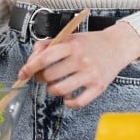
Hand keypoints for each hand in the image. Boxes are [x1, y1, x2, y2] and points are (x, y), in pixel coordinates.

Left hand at [18, 21, 139, 107]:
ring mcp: (90, 74)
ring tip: (55, 85)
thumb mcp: (67, 37)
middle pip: (49, 76)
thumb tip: (31, 61)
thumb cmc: (89, 43)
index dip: (30, 67)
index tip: (23, 73)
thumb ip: (46, 46)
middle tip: (43, 76)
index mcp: (71, 45)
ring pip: (60, 90)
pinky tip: (67, 96)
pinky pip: (77, 102)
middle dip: (41, 78)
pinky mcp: (98, 87)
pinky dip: (68, 102)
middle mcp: (81, 60)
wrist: (116, 46)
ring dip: (52, 90)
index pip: (44, 58)